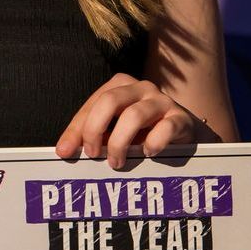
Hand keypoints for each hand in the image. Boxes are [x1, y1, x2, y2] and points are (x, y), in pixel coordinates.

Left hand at [54, 73, 212, 168]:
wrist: (185, 134)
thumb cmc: (143, 133)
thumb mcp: (116, 132)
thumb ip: (95, 136)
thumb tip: (66, 151)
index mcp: (120, 86)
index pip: (92, 104)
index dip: (76, 129)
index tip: (65, 153)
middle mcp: (141, 88)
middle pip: (110, 101)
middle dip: (95, 129)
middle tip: (93, 155)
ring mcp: (163, 101)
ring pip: (134, 115)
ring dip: (120, 142)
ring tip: (116, 163)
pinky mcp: (181, 118)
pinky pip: (165, 128)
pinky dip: (153, 143)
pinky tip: (147, 154)